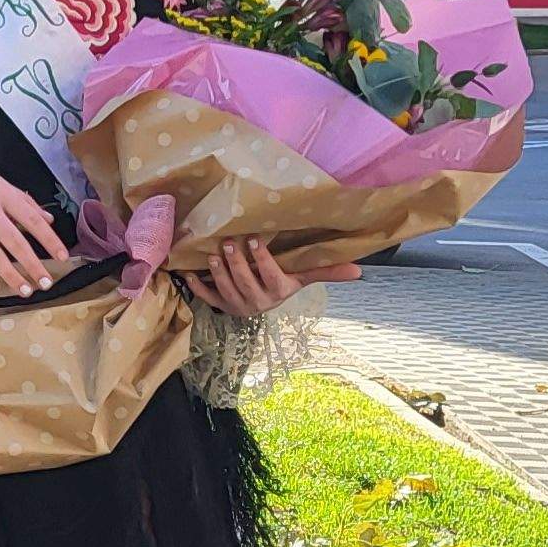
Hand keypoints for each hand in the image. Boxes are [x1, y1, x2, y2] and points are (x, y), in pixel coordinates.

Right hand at [0, 151, 72, 294]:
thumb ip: (23, 201)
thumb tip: (48, 220)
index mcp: (2, 193)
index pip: (32, 220)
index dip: (49, 240)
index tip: (63, 257)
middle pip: (14, 241)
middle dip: (32, 265)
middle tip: (46, 283)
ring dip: (10, 274)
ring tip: (24, 290)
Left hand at [183, 238, 359, 317]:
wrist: (263, 303)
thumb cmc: (284, 282)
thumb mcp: (303, 277)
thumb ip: (327, 271)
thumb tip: (360, 271)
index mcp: (278, 291)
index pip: (270, 276)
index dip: (261, 260)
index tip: (253, 240)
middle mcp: (258, 302)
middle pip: (246, 283)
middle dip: (236, 263)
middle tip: (229, 242)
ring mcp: (238, 305)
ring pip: (226, 289)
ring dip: (218, 272)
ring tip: (214, 254)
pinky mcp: (222, 306)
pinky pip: (208, 298)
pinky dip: (197, 286)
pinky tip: (188, 272)